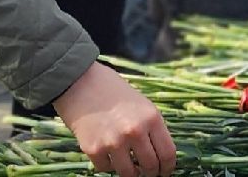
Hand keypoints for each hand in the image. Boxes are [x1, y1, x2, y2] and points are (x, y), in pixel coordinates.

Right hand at [54, 62, 175, 176]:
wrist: (79, 81)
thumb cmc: (112, 91)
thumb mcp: (141, 104)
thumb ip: (151, 129)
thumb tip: (160, 157)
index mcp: (151, 117)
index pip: (168, 154)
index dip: (167, 168)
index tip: (164, 172)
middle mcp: (134, 131)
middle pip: (150, 167)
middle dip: (150, 173)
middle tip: (146, 173)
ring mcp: (113, 141)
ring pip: (128, 173)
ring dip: (130, 173)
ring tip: (128, 166)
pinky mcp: (93, 148)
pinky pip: (106, 168)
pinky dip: (107, 164)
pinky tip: (106, 152)